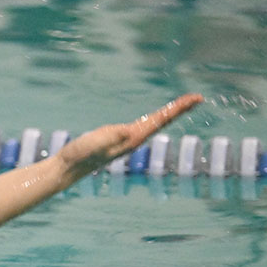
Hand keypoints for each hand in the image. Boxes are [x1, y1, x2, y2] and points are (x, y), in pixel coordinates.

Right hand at [57, 94, 202, 178]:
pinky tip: (154, 118)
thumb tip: (127, 130)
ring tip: (182, 105)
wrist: (68, 169)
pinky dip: (154, 118)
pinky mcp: (118, 139)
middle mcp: (135, 139)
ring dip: (169, 113)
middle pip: (163, 121)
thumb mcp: (94, 142)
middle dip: (180, 109)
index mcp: (133, 138)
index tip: (197, 98)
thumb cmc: (79, 155)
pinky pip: (143, 125)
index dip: (179, 108)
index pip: (161, 119)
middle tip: (198, 98)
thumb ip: (110, 137)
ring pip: (155, 123)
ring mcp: (127, 140)